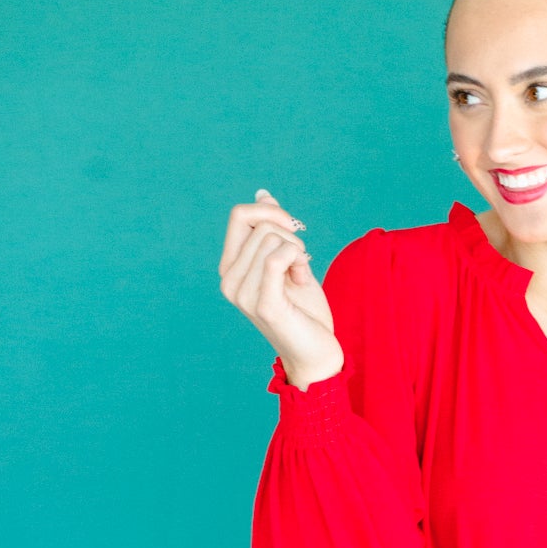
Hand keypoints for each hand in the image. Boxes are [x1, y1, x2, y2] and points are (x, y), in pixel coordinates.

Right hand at [218, 188, 343, 388]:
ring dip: (297, 251)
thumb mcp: (290, 260)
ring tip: (299, 276)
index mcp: (231, 268)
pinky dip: (297, 259)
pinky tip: (301, 276)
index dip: (271, 211)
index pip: (239, 215)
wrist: (317, 353)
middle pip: (260, 224)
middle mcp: (229, 280)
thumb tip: (263, 194)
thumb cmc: (305, 311)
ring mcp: (242, 294)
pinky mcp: (263, 305)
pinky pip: (277, 258)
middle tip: (300, 263)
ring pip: (272, 239)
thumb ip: (274, 229)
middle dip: (290, 235)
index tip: (293, 230)